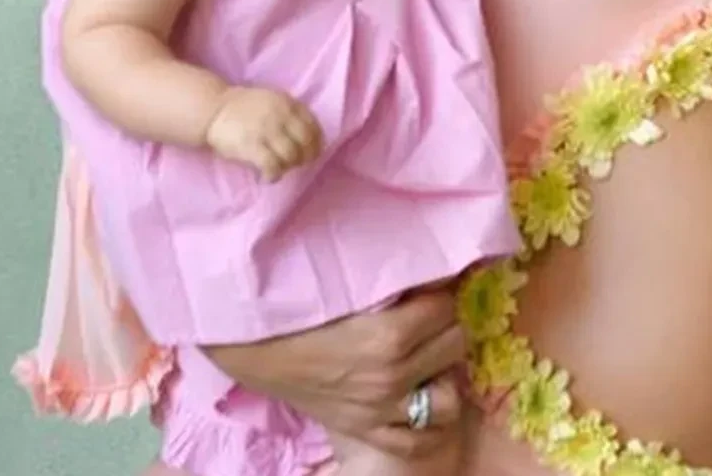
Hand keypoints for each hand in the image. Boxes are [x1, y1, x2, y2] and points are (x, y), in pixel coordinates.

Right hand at [204, 87, 322, 179]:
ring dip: (289, 167)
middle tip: (297, 164)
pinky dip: (274, 175)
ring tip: (280, 169)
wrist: (214, 110)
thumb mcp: (274, 100)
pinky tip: (269, 177)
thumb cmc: (245, 108)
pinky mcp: (251, 146)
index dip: (317, 143)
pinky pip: (272, 166)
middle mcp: (281, 116)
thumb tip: (310, 138)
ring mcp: (266, 131)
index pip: (314, 127)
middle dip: (306, 157)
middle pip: (306, 143)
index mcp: (289, 104)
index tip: (313, 152)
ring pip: (291, 156)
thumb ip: (291, 114)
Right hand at [204, 289, 466, 459]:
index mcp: (392, 335)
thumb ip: (401, 280)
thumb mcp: (356, 285)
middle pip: (455, 344)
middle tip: (430, 319)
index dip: (442, 293)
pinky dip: (427, 425)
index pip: (448, 306)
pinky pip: (417, 442)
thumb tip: (443, 270)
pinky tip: (420, 399)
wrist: (256, 347)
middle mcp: (393, 376)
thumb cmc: (304, 308)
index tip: (431, 290)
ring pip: (449, 397)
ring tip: (429, 358)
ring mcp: (382, 409)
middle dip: (446, 326)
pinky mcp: (367, 431)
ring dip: (443, 375)